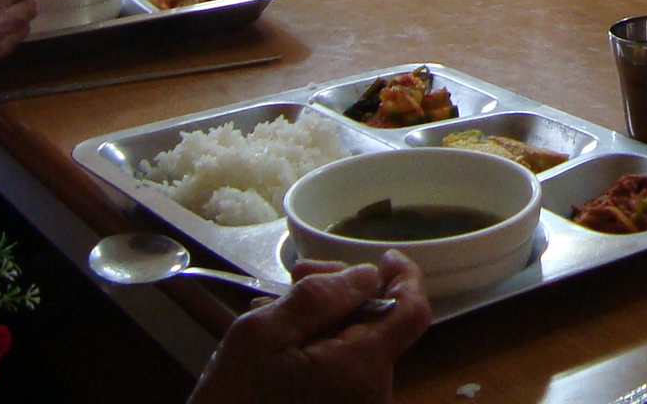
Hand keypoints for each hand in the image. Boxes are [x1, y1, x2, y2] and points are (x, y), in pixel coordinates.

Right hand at [189, 254, 430, 403]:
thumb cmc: (233, 397)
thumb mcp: (263, 333)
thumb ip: (319, 297)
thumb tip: (367, 274)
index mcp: (361, 368)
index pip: (413, 312)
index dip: (405, 277)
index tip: (383, 257)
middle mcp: (373, 392)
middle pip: (382, 323)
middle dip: (344, 292)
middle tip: (297, 276)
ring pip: (361, 341)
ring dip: (327, 316)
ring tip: (277, 305)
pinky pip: (347, 366)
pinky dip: (323, 343)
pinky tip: (284, 335)